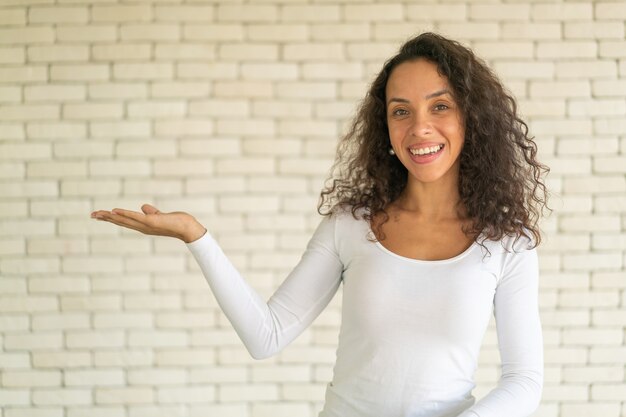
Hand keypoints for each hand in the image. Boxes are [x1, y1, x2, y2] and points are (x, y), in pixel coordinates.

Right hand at [91, 204, 206, 242]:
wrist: (187, 228)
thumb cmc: (176, 222)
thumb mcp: (160, 216)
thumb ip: (151, 212)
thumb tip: (143, 207)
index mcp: (143, 225)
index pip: (124, 221)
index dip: (111, 218)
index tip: (99, 215)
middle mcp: (142, 227)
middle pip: (120, 222)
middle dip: (106, 218)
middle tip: (92, 214)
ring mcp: (146, 225)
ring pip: (125, 220)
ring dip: (111, 216)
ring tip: (99, 213)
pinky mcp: (152, 222)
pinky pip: (136, 217)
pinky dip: (125, 214)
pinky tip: (115, 211)